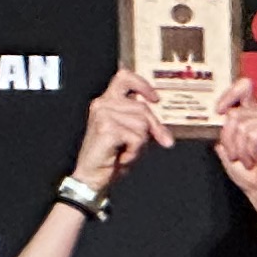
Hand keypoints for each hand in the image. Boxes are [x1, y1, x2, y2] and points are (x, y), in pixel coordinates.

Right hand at [73, 71, 164, 193]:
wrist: (92, 178)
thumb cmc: (110, 157)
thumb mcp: (132, 136)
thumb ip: (144, 125)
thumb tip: (164, 132)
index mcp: (107, 102)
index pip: (124, 78)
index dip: (142, 85)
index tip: (155, 99)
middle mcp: (102, 104)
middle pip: (142, 108)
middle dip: (154, 128)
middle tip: (156, 142)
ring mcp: (103, 114)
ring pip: (142, 124)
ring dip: (140, 143)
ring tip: (125, 151)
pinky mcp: (106, 128)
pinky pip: (136, 137)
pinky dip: (134, 152)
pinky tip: (121, 157)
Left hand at [212, 80, 256, 204]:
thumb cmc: (247, 171)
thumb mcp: (226, 147)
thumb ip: (222, 130)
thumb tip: (220, 114)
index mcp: (253, 113)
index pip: (244, 88)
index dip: (229, 95)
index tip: (218, 111)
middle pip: (234, 115)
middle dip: (228, 140)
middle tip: (236, 155)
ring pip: (243, 126)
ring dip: (239, 149)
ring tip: (248, 159)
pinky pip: (253, 135)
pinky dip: (249, 152)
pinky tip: (256, 159)